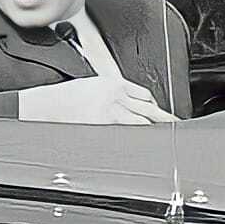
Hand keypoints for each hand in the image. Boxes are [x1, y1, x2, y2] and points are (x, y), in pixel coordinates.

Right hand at [17, 74, 175, 124]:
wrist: (48, 104)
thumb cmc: (64, 98)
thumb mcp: (89, 88)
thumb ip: (107, 95)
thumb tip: (119, 105)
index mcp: (112, 83)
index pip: (142, 93)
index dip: (153, 104)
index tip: (158, 111)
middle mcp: (116, 94)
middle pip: (148, 105)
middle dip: (163, 115)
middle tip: (176, 123)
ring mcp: (112, 108)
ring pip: (143, 117)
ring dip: (156, 126)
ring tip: (168, 133)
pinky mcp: (106, 121)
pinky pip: (129, 128)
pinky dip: (140, 133)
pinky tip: (148, 140)